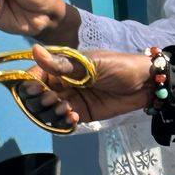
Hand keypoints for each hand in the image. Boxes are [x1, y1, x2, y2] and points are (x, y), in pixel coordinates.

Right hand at [16, 46, 154, 126]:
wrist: (145, 83)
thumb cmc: (120, 66)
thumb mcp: (92, 64)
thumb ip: (63, 64)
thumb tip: (34, 51)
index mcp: (63, 66)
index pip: (36, 75)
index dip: (29, 84)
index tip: (34, 90)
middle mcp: (63, 83)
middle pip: (38, 96)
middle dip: (39, 102)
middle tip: (54, 101)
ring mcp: (71, 100)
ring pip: (48, 111)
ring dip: (51, 114)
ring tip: (67, 111)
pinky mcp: (81, 114)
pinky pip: (63, 122)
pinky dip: (62, 123)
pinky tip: (73, 118)